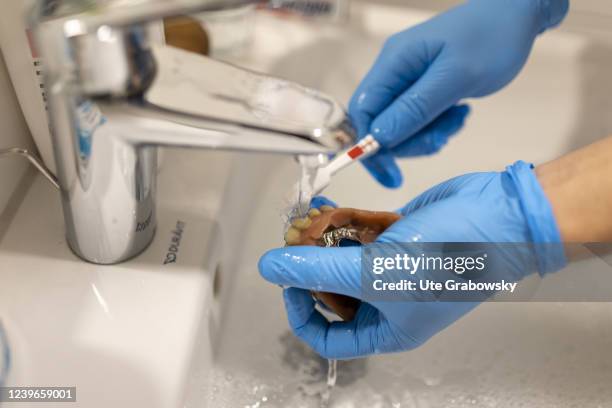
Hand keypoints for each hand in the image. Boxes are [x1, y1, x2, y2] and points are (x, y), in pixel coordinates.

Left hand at [259, 161, 565, 358]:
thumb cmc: (451, 260)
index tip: (287, 280)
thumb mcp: (375, 273)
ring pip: (341, 255)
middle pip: (330, 288)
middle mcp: (385, 300)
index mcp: (387, 328)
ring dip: (325, 235)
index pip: (329, 337)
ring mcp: (390, 266)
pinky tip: (332, 207)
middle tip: (298, 236)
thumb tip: (271, 268)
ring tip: (316, 215)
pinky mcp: (396, 236)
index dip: (301, 312)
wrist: (500, 216)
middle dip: (312, 261)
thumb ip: (317, 269)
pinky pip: (357, 233)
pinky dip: (344, 220)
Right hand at [350, 0, 568, 187]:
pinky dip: (436, 126)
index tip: (390, 174)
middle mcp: (393, 71)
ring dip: (428, 134)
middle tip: (443, 138)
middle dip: (409, 141)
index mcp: (394, 62)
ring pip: (400, 126)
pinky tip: (459, 113)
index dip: (369, 145)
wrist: (516, 15)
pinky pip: (417, 120)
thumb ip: (416, 108)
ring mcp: (406, 79)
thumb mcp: (456, 77)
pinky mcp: (421, 87)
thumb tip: (378, 138)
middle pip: (380, 124)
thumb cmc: (492, 38)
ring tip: (458, 119)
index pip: (362, 111)